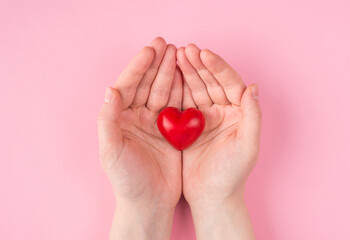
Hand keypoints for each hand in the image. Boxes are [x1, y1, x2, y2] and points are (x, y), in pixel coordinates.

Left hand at [97, 37, 181, 239]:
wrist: (149, 202)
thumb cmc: (126, 180)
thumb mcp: (111, 151)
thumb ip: (107, 120)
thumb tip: (110, 89)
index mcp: (120, 118)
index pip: (128, 86)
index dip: (138, 67)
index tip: (150, 50)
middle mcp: (137, 117)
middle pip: (147, 84)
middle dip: (157, 64)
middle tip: (168, 44)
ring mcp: (155, 123)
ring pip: (163, 91)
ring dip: (171, 73)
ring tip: (180, 54)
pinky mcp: (172, 131)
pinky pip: (178, 106)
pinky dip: (183, 91)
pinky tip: (189, 77)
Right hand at [177, 44, 261, 238]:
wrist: (211, 197)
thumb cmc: (231, 175)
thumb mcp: (247, 147)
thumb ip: (252, 117)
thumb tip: (254, 88)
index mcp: (238, 114)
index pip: (230, 84)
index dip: (218, 68)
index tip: (204, 53)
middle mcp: (223, 112)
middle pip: (211, 82)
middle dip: (199, 65)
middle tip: (185, 49)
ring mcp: (204, 118)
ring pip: (195, 89)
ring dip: (186, 72)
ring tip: (175, 56)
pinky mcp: (188, 126)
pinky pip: (182, 103)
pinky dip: (175, 89)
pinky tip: (167, 76)